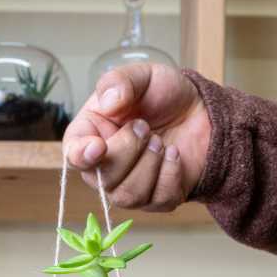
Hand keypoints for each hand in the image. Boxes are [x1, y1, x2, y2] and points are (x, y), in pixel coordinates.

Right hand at [63, 63, 210, 211]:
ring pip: (127, 196)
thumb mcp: (143, 76)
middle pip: (102, 179)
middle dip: (129, 150)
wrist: (202, 113)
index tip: (99, 146)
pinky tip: (174, 155)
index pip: (73, 155)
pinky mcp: (154, 201)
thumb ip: (121, 81)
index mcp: (89, 135)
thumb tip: (109, 102)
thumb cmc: (163, 96)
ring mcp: (127, 188)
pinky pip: (157, 200)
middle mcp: (102, 168)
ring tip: (161, 142)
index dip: (82, 156)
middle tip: (146, 127)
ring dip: (150, 164)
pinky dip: (171, 173)